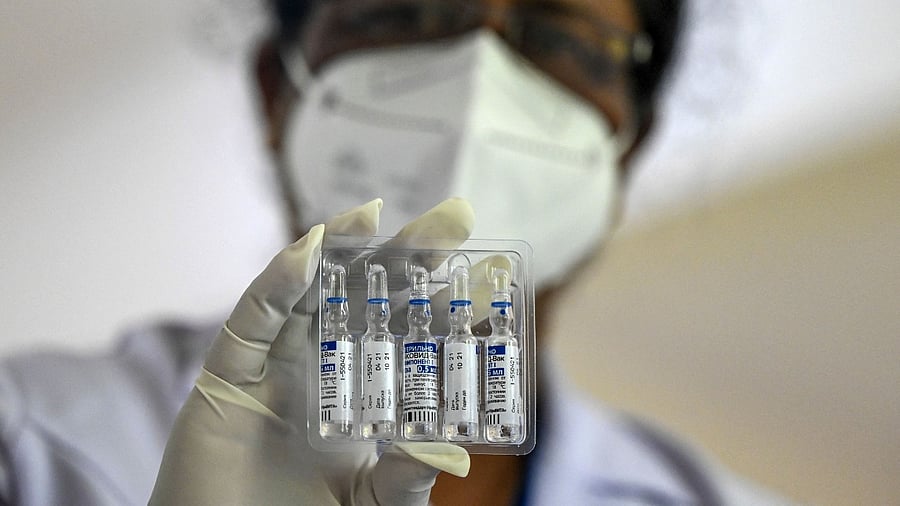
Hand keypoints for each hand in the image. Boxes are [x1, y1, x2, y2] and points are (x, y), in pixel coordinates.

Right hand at [150, 198, 472, 504]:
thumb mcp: (374, 502)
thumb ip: (407, 478)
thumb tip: (454, 455)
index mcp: (357, 389)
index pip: (405, 333)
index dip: (442, 300)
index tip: (486, 272)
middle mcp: (318, 365)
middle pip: (365, 297)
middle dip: (406, 256)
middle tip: (454, 219)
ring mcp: (272, 363)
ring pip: (309, 291)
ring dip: (340, 248)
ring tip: (375, 213)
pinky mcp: (227, 373)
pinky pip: (252, 317)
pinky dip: (278, 282)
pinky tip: (310, 250)